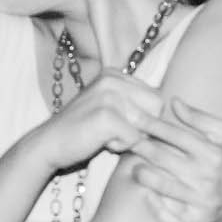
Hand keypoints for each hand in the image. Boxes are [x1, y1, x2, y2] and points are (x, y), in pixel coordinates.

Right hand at [33, 73, 163, 171]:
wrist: (48, 145)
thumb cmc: (83, 132)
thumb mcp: (110, 108)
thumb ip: (134, 103)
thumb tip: (173, 109)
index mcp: (115, 74)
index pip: (155, 96)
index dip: (145, 117)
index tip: (121, 124)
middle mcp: (112, 79)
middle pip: (157, 107)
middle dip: (142, 126)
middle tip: (115, 132)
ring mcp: (108, 96)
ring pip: (146, 124)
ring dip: (130, 137)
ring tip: (106, 137)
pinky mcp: (105, 116)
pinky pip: (134, 138)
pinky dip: (119, 147)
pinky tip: (99, 143)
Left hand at [128, 98, 221, 221]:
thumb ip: (200, 118)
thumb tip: (173, 102)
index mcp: (213, 153)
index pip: (175, 134)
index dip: (151, 124)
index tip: (133, 116)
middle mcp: (206, 178)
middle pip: (162, 158)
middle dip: (139, 146)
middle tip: (125, 139)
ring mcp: (200, 202)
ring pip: (159, 186)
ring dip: (141, 174)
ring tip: (134, 166)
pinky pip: (166, 216)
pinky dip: (154, 204)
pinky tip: (148, 194)